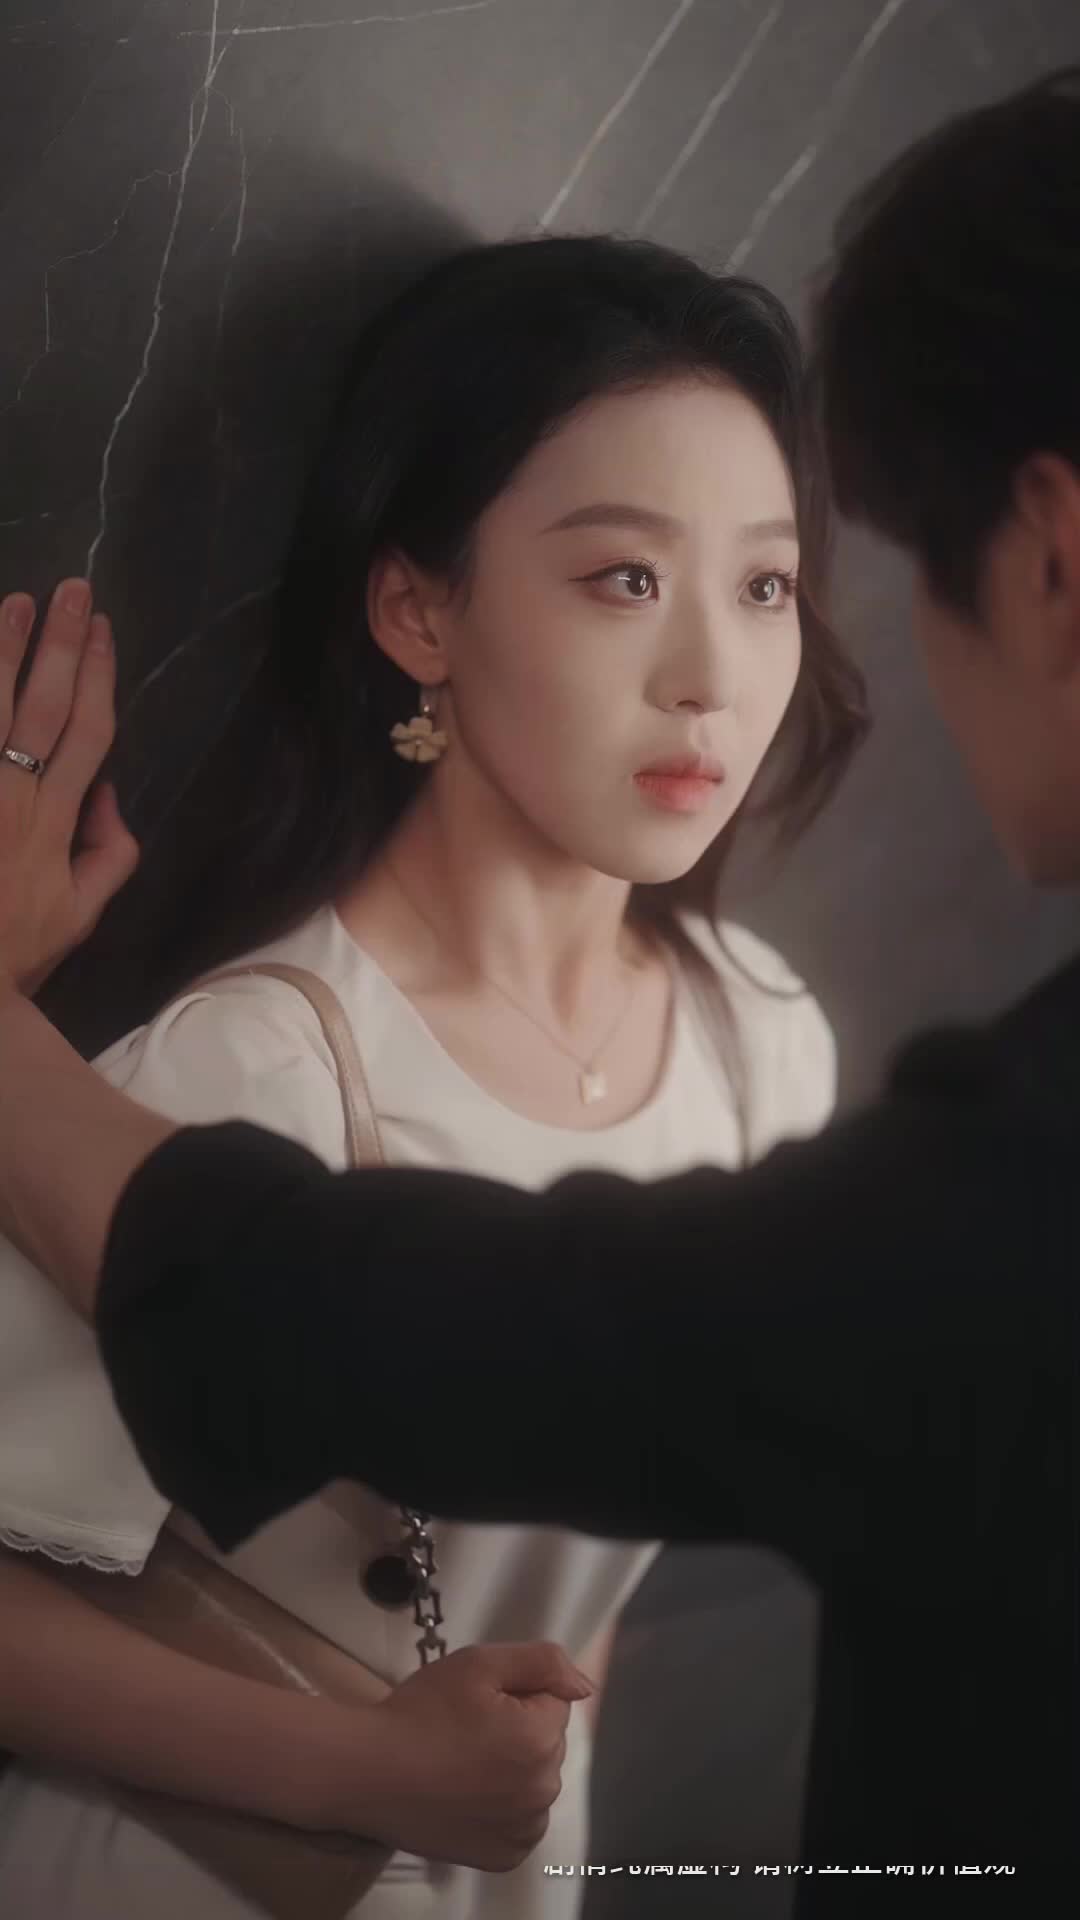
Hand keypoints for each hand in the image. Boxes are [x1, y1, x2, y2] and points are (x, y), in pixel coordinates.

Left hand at [0, 579, 138, 995]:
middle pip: (45, 706)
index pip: (89, 733)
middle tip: (71, 589)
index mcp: (55, 823)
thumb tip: (111, 795)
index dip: (99, 677)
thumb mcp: (79, 918)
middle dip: (61, 644)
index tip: (103, 629)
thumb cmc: (13, 953)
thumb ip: (107, 855)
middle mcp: (13, 798)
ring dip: (4, 652)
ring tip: (14, 602)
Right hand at [336, 1641, 592, 1870]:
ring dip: (513, 1770)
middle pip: (547, 1742)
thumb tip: (585, 1686)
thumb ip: (543, 1662)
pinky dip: (503, 1808)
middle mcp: (543, 1791)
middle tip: (466, 1730)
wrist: (368, 1772)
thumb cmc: (422, 1711)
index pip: (552, 1701)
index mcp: (542, 1740)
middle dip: (518, 1730)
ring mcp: (524, 1830)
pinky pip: (521, 1820)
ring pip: (535, 1781)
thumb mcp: (479, 1664)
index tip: (477, 1703)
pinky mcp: (503, 1857)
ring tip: (462, 1763)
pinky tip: (467, 1796)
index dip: (515, 1694)